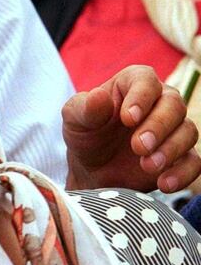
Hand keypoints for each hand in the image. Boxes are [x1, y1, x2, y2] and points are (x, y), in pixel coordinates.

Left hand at [62, 65, 199, 191]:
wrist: (92, 170)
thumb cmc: (85, 135)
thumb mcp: (75, 120)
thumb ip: (85, 107)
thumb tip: (99, 96)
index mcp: (132, 84)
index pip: (145, 81)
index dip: (141, 97)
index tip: (128, 118)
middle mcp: (160, 102)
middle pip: (173, 105)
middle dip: (158, 126)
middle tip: (138, 146)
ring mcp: (173, 129)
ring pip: (188, 132)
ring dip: (170, 150)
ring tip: (147, 166)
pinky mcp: (181, 156)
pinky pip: (194, 162)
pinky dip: (183, 173)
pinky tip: (164, 183)